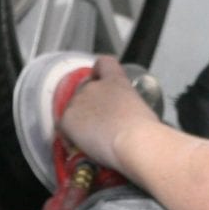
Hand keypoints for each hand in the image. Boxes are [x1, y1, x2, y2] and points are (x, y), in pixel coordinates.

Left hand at [57, 55, 157, 169]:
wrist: (134, 142)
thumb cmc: (146, 131)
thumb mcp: (142, 109)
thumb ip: (129, 105)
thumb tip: (126, 118)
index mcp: (115, 80)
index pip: (104, 63)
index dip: (99, 72)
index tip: (100, 81)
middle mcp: (93, 86)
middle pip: (85, 89)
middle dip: (90, 104)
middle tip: (100, 124)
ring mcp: (77, 101)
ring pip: (73, 108)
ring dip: (80, 120)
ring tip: (92, 139)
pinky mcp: (67, 120)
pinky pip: (63, 127)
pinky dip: (70, 136)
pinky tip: (82, 146)